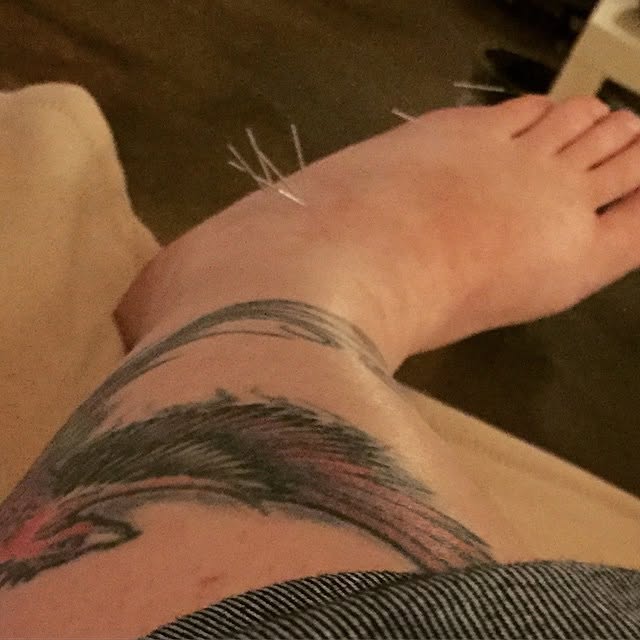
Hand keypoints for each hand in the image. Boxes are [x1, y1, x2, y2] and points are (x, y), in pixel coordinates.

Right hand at [118, 96, 639, 367]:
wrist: (283, 298)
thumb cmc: (235, 288)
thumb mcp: (192, 283)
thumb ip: (178, 293)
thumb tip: (131, 324)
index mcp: (402, 164)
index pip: (475, 135)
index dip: (508, 133)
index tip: (533, 126)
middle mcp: (466, 172)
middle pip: (545, 138)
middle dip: (580, 134)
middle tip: (616, 125)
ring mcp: (518, 201)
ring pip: (594, 159)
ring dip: (620, 150)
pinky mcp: (556, 253)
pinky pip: (632, 217)